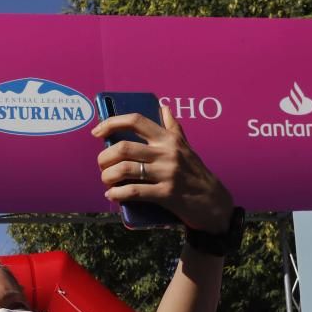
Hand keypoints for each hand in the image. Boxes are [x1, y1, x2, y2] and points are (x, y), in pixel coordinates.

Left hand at [92, 106, 232, 232]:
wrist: (215, 203)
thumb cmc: (196, 174)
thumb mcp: (186, 147)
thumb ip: (173, 128)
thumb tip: (163, 107)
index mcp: (169, 139)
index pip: (136, 121)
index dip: (112, 123)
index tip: (97, 132)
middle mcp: (168, 153)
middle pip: (124, 148)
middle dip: (104, 158)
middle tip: (102, 166)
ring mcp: (167, 173)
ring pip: (125, 169)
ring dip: (108, 176)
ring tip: (106, 181)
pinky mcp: (167, 194)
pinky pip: (134, 192)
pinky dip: (118, 194)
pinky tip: (113, 195)